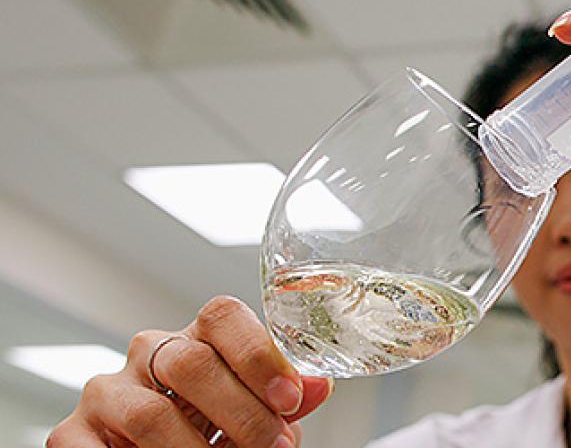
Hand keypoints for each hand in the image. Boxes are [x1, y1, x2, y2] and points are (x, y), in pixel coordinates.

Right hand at [49, 296, 333, 446]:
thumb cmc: (204, 428)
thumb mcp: (246, 410)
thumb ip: (281, 400)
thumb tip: (320, 386)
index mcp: (196, 339)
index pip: (222, 316)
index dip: (258, 353)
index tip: (290, 397)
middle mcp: (148, 354)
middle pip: (190, 362)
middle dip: (240, 411)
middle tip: (271, 445)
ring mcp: (105, 393)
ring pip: (150, 415)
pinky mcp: (70, 435)